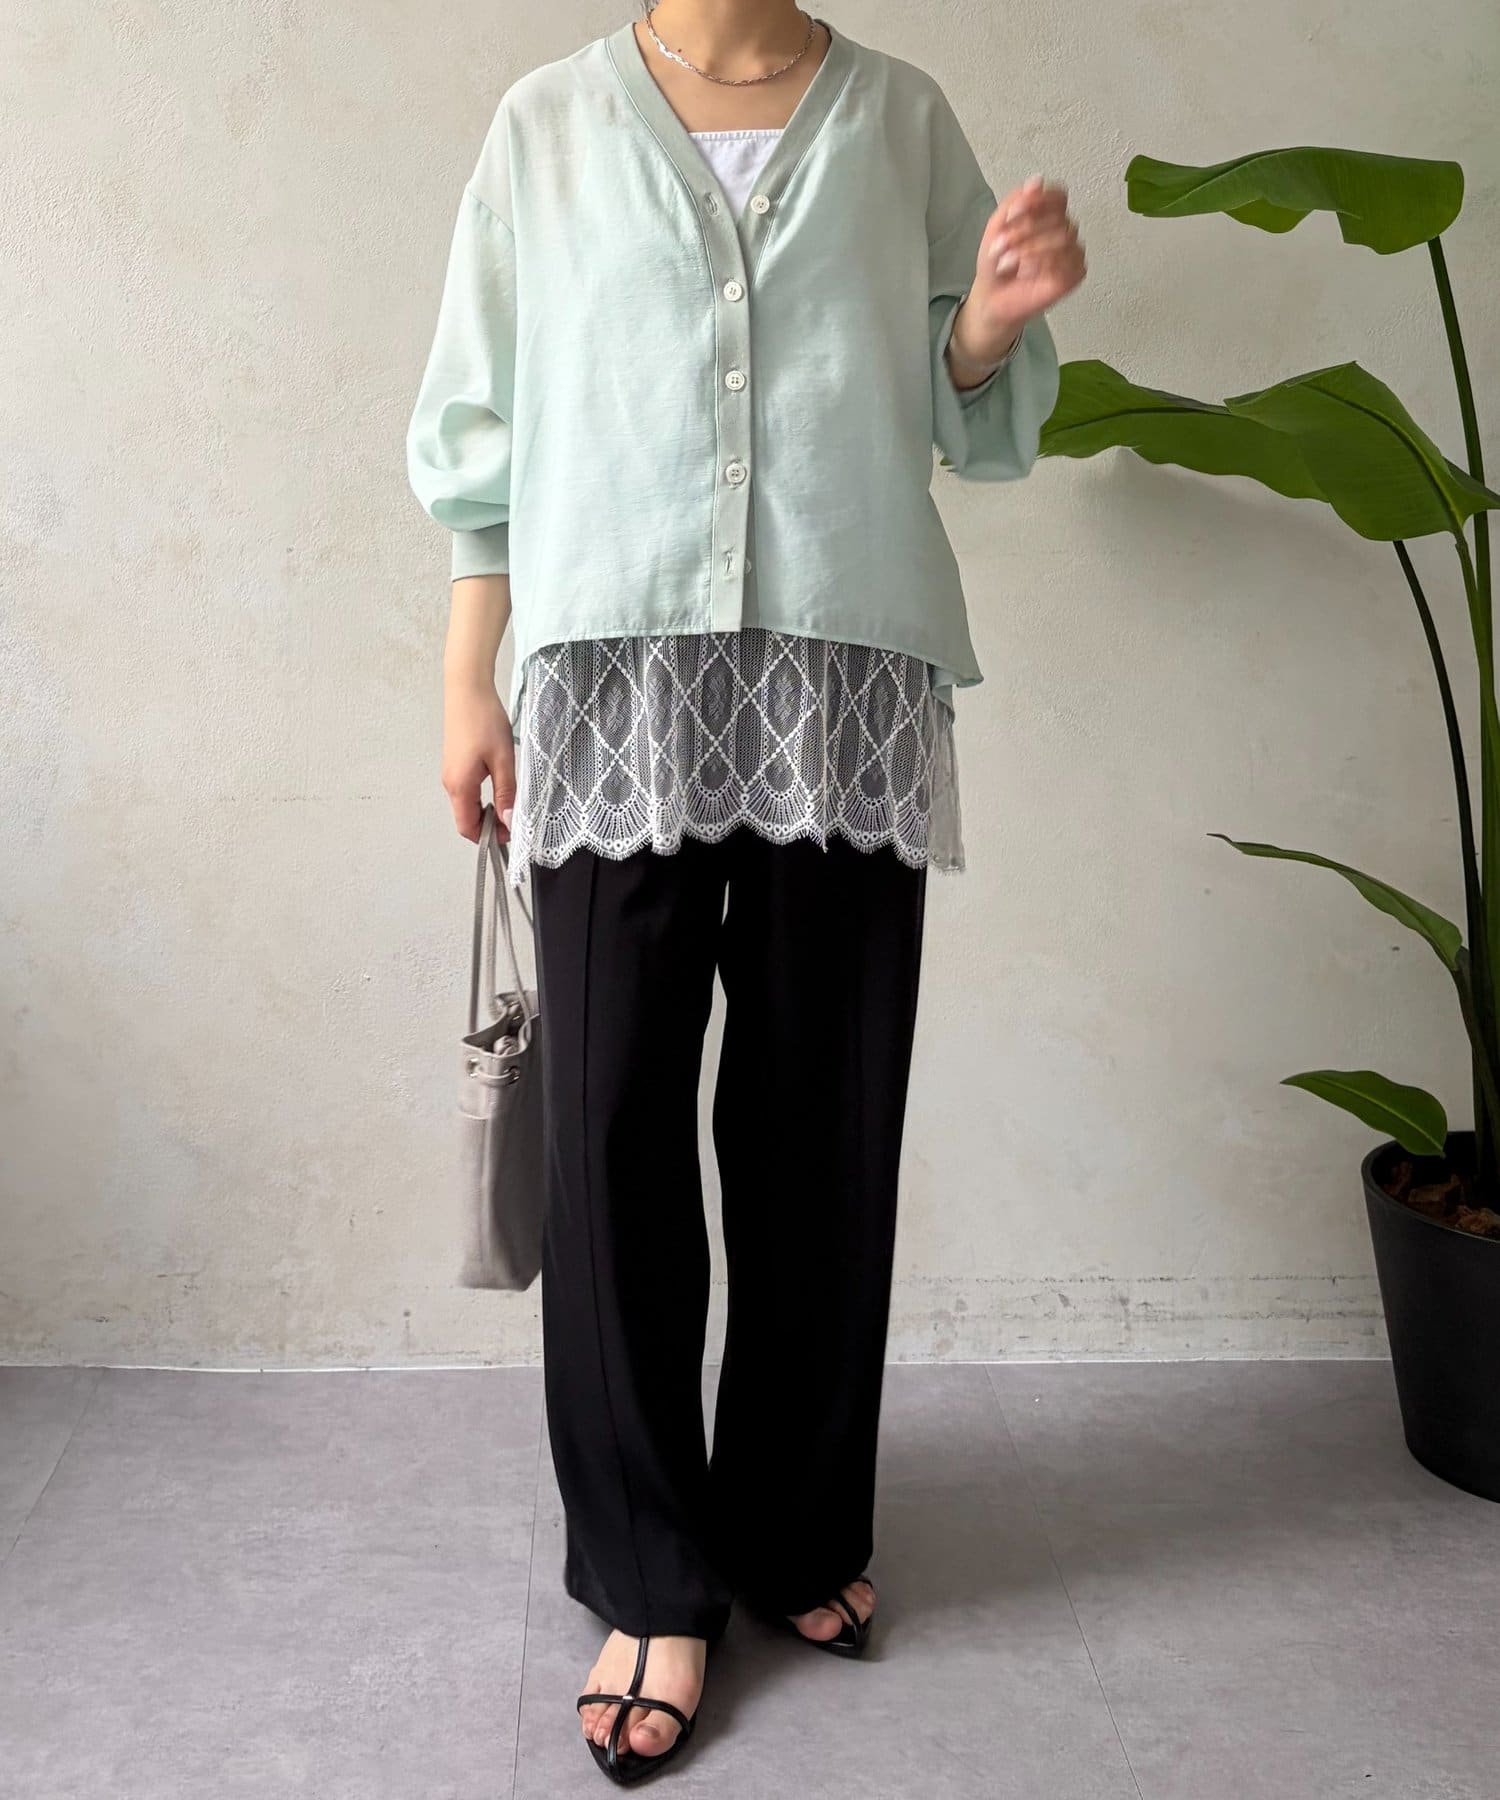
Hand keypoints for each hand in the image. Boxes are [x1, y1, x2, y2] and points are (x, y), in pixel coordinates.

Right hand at [442, 679, 514, 843]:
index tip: (510, 835)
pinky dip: (481, 798)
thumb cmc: (484, 722)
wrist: (467, 690)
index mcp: (459, 786)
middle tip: (514, 820)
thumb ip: (506, 793)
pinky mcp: (454, 764)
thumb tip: (508, 822)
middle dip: (489, 826)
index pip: (467, 827)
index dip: (488, 838)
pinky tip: (499, 787)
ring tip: (510, 804)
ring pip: (467, 805)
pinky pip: (466, 791)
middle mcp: (450, 783)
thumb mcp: (503, 760)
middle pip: (466, 818)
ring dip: (486, 811)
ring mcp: (450, 773)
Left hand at [949, 175, 1085, 372]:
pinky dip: (1043, 266)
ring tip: (1007, 263)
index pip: (1058, 195)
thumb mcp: (997, 225)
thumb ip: (1014, 201)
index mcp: (1050, 213)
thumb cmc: (997, 260)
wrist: (992, 297)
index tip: (1011, 214)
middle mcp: (1065, 228)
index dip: (1037, 201)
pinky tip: (1025, 272)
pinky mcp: (1075, 274)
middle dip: (1024, 231)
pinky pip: (1069, 263)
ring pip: (1063, 239)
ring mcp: (1073, 251)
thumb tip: (1037, 180)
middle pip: (1058, 218)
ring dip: (1030, 249)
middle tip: (1000, 247)